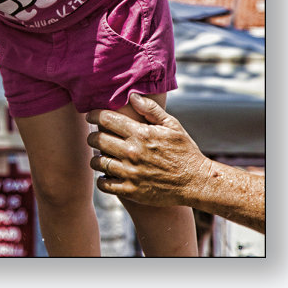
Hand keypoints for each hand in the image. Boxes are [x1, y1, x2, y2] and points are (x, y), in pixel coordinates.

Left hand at [86, 93, 212, 207]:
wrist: (197, 183)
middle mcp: (132, 152)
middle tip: (95, 137)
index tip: (90, 115)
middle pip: (96, 139)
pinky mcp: (131, 191)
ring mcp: (130, 173)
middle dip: (93, 136)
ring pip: (97, 162)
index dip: (93, 115)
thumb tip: (132, 96)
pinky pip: (104, 184)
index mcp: (140, 133)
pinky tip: (108, 174)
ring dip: (96, 158)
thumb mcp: (172, 125)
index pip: (105, 119)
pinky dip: (102, 179)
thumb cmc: (184, 151)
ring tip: (102, 156)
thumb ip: (150, 109)